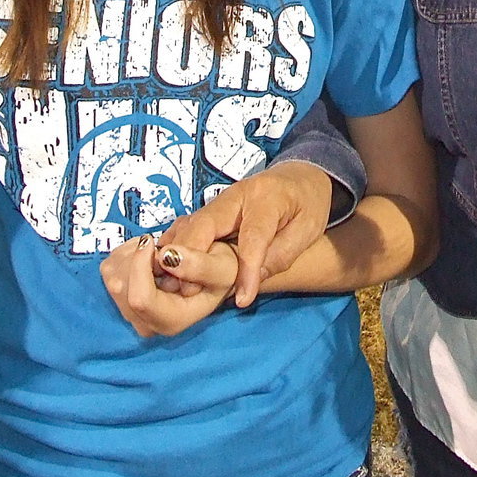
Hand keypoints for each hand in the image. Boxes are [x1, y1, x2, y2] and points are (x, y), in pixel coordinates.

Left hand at [100, 233, 237, 336]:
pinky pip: (109, 269)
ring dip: (131, 254)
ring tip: (158, 250)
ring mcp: (131, 314)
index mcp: (172, 321)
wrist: (214, 274)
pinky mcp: (120, 298)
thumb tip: (167, 257)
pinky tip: (147, 254)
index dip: (141, 266)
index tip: (152, 241)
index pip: (140, 300)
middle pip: (122, 288)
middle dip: (137, 257)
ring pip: (112, 277)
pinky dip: (125, 254)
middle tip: (161, 245)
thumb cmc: (221, 271)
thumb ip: (200, 265)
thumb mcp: (224, 267)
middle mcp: (147, 324)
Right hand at [159, 162, 332, 306]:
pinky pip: (188, 228)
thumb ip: (281, 254)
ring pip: (191, 226)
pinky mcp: (212, 211)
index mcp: (267, 196)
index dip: (245, 270)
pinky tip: (168, 270)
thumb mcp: (308, 229)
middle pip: (206, 225)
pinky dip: (177, 248)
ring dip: (178, 255)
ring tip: (172, 285)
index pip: (253, 236)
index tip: (242, 299)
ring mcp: (220, 201)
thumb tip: (251, 281)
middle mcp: (237, 194)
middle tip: (187, 291)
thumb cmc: (308, 203)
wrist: (301, 177)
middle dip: (192, 256)